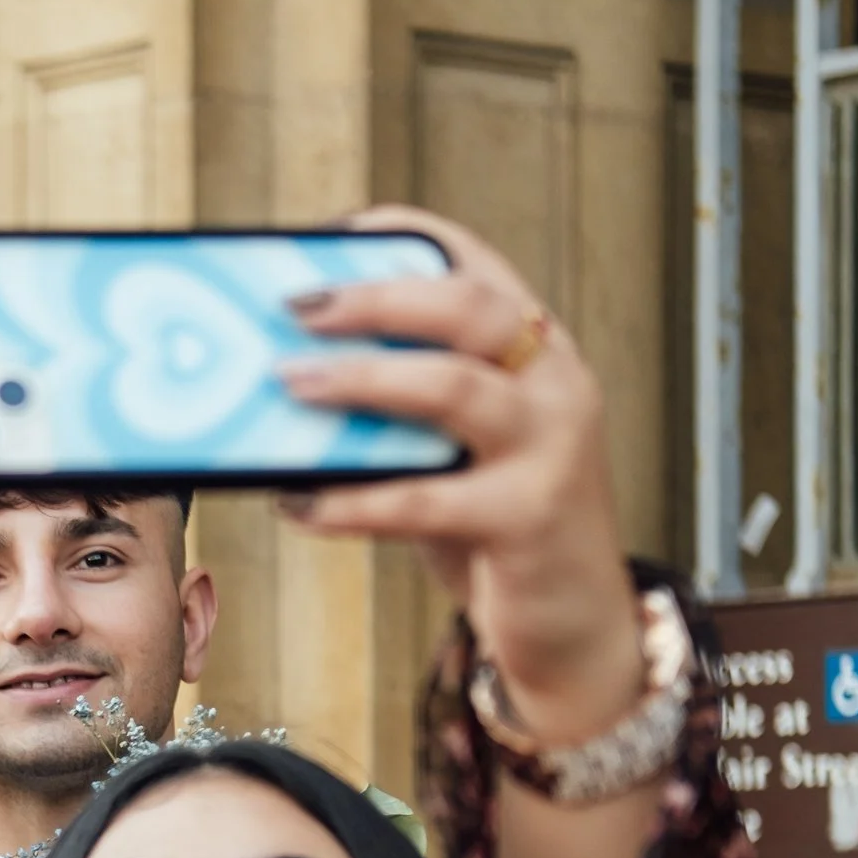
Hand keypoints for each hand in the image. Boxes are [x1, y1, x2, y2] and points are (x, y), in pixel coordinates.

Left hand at [277, 205, 656, 857]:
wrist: (576, 628)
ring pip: (454, 388)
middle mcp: (556, 383)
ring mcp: (552, 448)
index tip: (337, 230)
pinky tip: (299, 503)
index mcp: (538, 351)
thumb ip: (397, 417)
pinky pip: (427, 501)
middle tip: (294, 305)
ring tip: (287, 383)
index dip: (410, 236)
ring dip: (362, 380)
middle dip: (376, 297)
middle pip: (468, 309)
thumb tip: (281, 388)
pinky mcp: (530, 519)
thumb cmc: (497, 531)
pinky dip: (353, 502)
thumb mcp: (456, 455)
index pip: (478, 263)